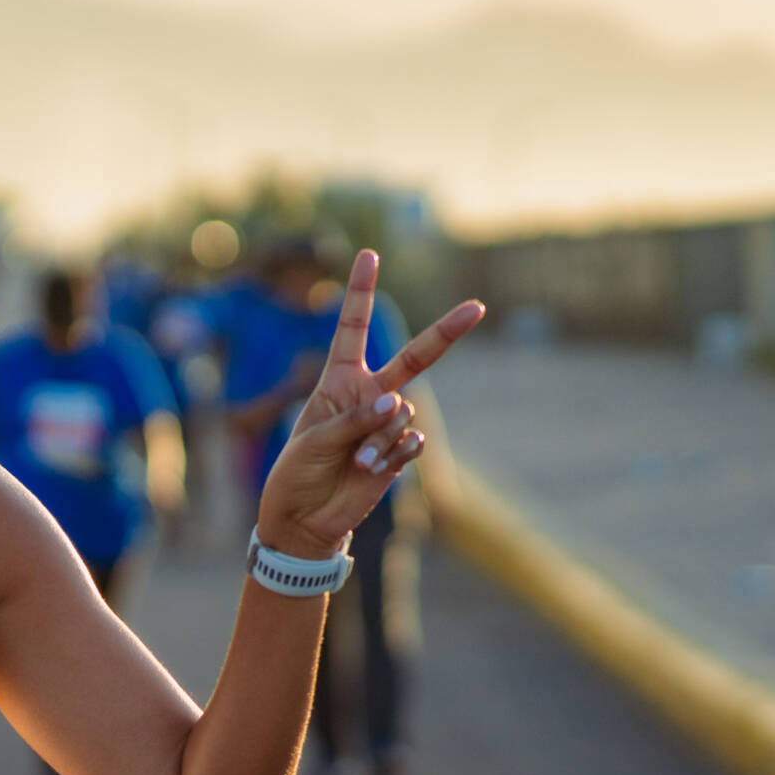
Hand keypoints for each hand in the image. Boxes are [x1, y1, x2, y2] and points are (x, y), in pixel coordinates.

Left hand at [255, 252, 483, 559]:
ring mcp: (387, 424)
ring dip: (381, 438)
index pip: (353, 328)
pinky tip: (374, 470)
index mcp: (339, 380)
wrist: (306, 519)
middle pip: (415, 357)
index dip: (360, 292)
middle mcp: (369, 395)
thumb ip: (353, 419)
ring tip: (357, 462)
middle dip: (446, 332)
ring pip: (404, 415)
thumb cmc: (297, 472)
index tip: (368, 255)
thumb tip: (396, 405)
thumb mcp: (313, 440)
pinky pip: (411, 443)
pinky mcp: (400, 453)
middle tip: (476, 308)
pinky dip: (394, 455)